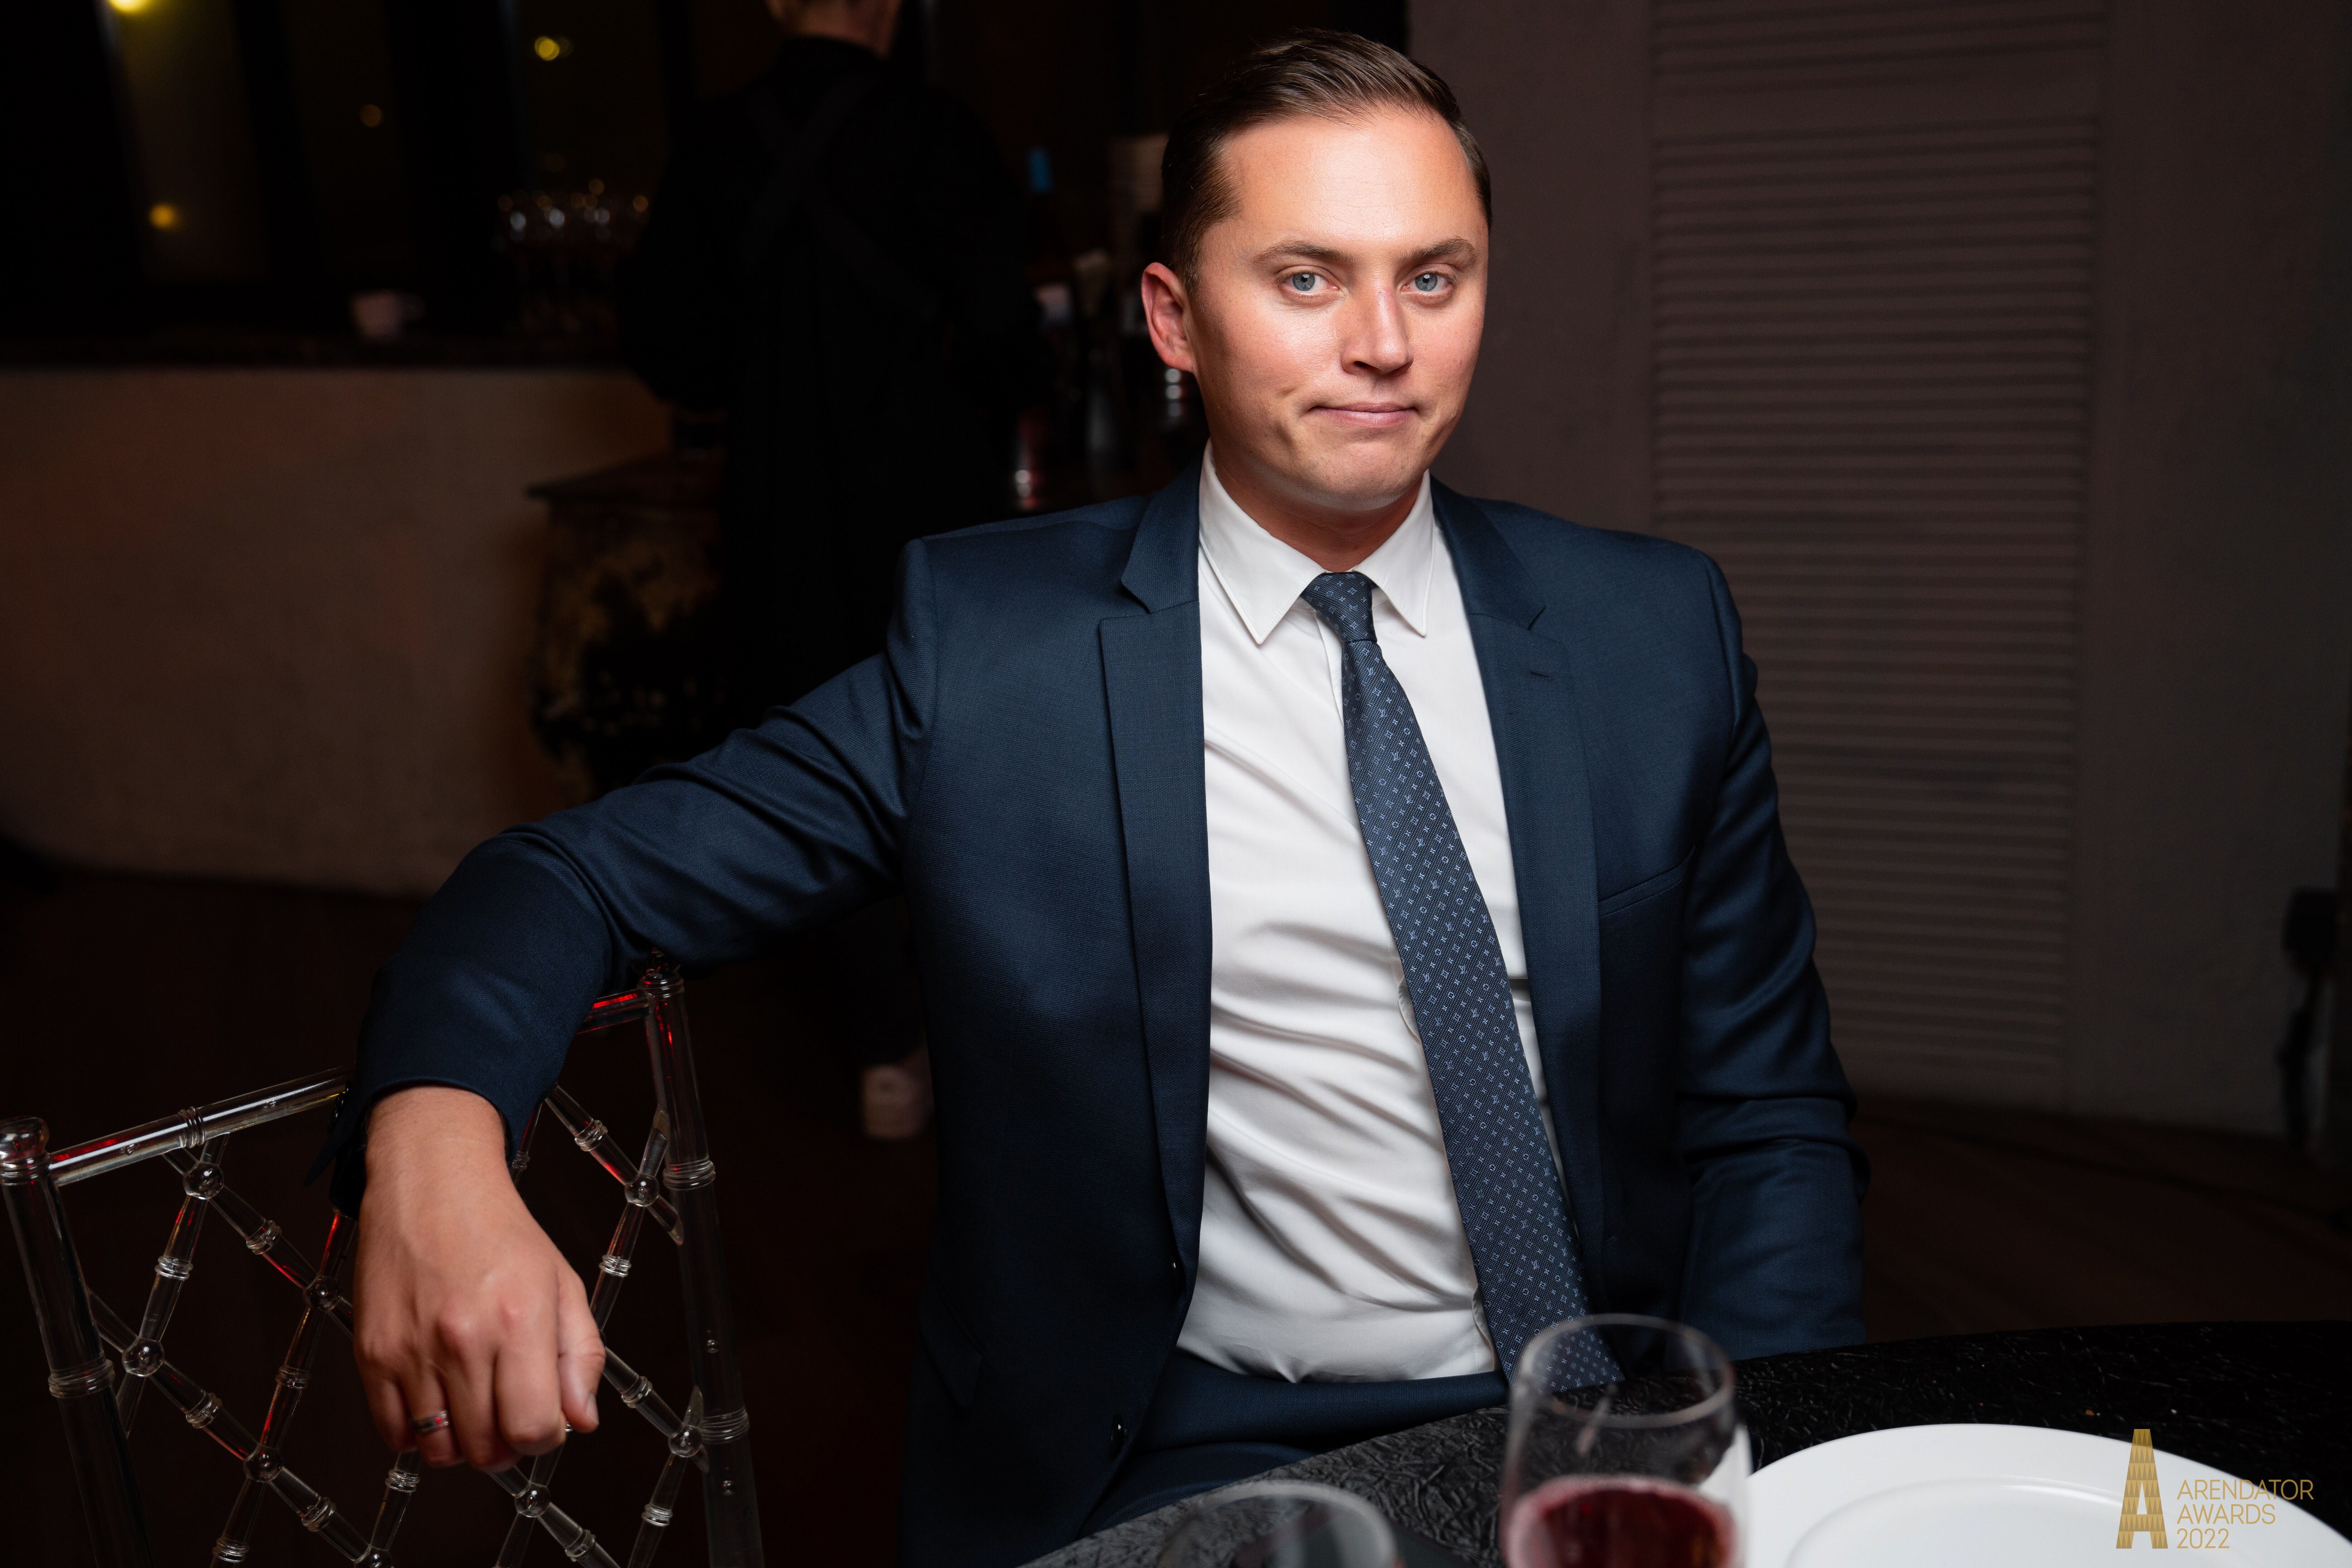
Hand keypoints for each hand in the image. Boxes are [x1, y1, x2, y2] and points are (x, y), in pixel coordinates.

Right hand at [352, 1087, 602, 1469]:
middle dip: (506, 1445)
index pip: (533, 1429)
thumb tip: (582, 1421)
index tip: (543, 1417)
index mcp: (520, 1321)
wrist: (432, 1184)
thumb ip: (581, 1356)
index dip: (544, 1437)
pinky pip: (393, 1434)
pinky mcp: (372, 1353)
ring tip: (472, 1406)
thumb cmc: (501, 1233)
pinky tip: (435, 1400)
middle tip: (508, 1412)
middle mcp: (464, 1339)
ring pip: (439, 1450)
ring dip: (461, 1443)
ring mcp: (412, 1350)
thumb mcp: (562, 1284)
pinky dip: (416, 1435)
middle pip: (486, 1449)